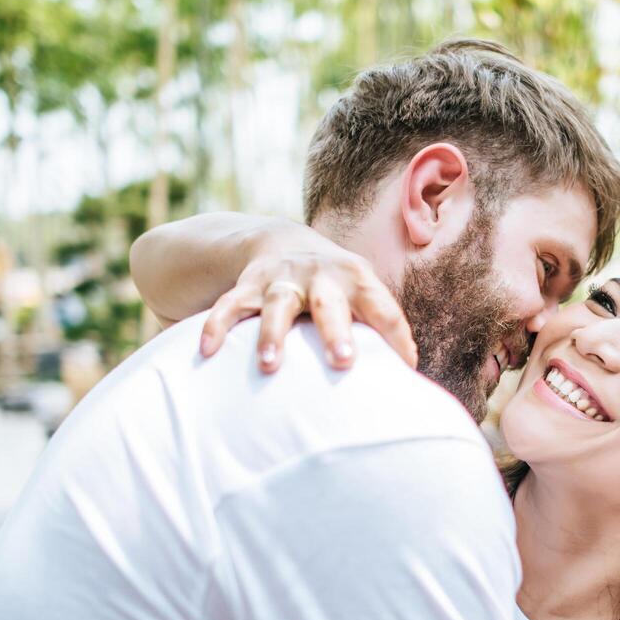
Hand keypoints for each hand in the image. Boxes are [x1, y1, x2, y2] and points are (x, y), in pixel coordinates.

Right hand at [198, 221, 416, 372]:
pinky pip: (229, 306)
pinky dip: (217, 326)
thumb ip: (385, 331)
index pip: (382, 308)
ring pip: (276, 306)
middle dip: (335, 331)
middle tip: (342, 361)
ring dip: (272, 334)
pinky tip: (208, 351)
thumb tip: (411, 378)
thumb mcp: (363, 296)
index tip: (404, 368)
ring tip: (268, 366)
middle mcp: (320, 277)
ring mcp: (281, 281)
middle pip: (329, 303)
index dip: (395, 335)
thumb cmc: (338, 288)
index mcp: (358, 279)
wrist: (283, 241)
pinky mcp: (247, 286)